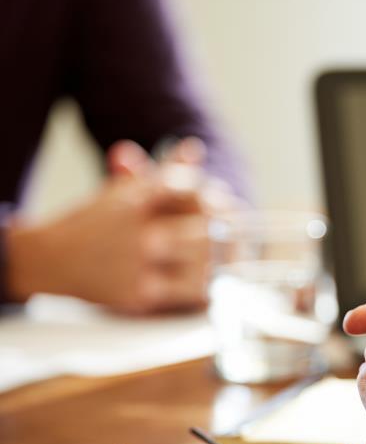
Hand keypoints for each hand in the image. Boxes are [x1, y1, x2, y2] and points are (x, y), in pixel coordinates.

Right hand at [4, 139, 231, 313]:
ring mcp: (139, 263)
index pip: (195, 192)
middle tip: (238, 240)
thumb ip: (164, 172)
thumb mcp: (126, 191)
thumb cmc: (96, 225)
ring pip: (205, 263)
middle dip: (226, 234)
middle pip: (208, 229)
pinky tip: (211, 287)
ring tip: (227, 264)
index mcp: (138, 196)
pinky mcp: (139, 295)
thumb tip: (194, 148)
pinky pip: (190, 293)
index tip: (227, 209)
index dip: (217, 201)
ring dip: (221, 263)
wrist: (49, 260)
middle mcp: (139, 228)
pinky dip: (207, 290)